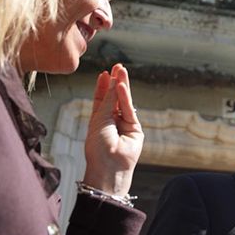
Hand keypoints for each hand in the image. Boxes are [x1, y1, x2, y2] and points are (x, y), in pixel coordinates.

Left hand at [82, 64, 143, 196]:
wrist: (108, 168)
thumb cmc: (98, 149)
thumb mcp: (99, 120)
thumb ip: (108, 101)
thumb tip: (114, 82)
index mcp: (99, 120)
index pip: (102, 99)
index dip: (103, 86)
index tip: (105, 73)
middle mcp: (112, 121)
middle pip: (115, 98)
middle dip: (116, 82)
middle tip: (118, 66)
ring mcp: (125, 125)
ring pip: (124, 102)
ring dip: (122, 86)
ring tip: (121, 70)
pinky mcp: (136, 130)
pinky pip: (129, 111)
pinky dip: (125, 98)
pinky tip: (121, 86)